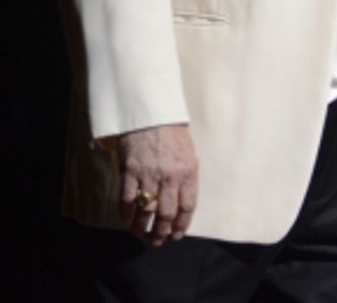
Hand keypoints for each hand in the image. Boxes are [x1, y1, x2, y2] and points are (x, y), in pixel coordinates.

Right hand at [117, 124, 197, 245]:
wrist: (152, 116)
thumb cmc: (174, 135)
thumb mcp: (189, 155)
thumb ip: (186, 178)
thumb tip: (182, 203)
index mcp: (188, 172)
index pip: (188, 206)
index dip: (182, 224)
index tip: (177, 235)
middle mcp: (170, 177)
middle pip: (166, 213)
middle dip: (161, 232)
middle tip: (157, 241)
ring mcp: (149, 175)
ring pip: (145, 210)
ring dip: (142, 227)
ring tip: (140, 235)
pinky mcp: (130, 171)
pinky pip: (127, 198)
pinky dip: (126, 212)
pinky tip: (126, 218)